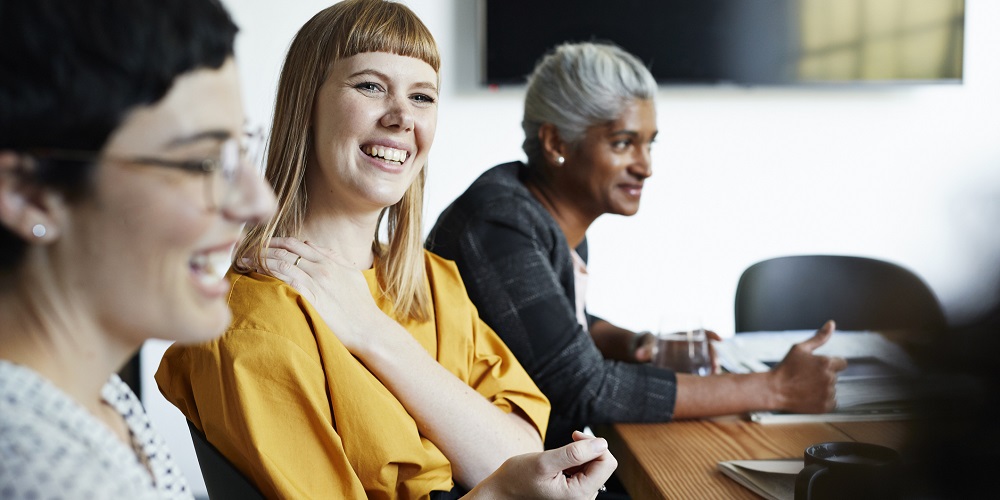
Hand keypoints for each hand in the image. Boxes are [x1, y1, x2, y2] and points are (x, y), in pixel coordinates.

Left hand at [254, 237, 381, 350]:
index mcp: (330, 261)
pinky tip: (256, 272)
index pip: (296, 244)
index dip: (274, 241)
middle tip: (244, 251)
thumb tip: (312, 246)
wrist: (368, 328)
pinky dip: (268, 271)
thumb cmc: (361, 306)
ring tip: (243, 260)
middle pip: (284, 250)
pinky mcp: (311, 297)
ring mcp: (316, 281)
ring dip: (259, 258)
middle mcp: (321, 267)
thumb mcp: (352, 274)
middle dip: (261, 247)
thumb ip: (333, 257)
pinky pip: (285, 278)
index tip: (260, 244)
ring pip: (281, 261)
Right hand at [464, 431, 617, 499]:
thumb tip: (601, 443)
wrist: (502, 492)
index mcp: (579, 495)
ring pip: (594, 467)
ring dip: (580, 456)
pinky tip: (560, 465)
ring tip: (559, 458)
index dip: (594, 444)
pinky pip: (586, 473)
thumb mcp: (544, 462)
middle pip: (602, 465)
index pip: (607, 464)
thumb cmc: (517, 479)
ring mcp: (579, 498)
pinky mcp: (574, 494)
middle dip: (587, 450)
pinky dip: (575, 463)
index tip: (574, 436)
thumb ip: (575, 453)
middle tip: (568, 441)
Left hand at [636, 330, 722, 373]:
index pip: (703, 332)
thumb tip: (638, 355)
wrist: (647, 354)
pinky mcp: (692, 369)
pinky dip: (708, 378)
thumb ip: (645, 350)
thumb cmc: (650, 346)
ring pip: (709, 362)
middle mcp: (693, 346)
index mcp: (685, 336)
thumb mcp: (649, 346)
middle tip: (715, 369)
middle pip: (710, 349)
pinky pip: (704, 372)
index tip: (720, 339)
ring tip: (713, 380)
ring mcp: (694, 358)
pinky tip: (710, 388)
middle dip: (715, 358)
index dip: (713, 334)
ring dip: (714, 370)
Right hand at [768, 320, 847, 412]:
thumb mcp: (800, 348)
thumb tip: (832, 323)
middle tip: (806, 377)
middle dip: (823, 376)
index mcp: (827, 362)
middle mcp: (830, 378)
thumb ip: (819, 337)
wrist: (774, 389)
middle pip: (834, 376)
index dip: (831, 364)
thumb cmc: (786, 367)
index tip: (817, 368)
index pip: (842, 363)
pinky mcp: (825, 407)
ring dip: (823, 388)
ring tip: (806, 387)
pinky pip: (831, 402)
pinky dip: (822, 401)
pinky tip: (809, 396)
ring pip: (832, 389)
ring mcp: (828, 393)